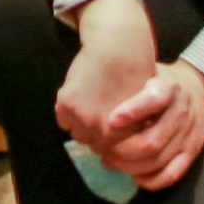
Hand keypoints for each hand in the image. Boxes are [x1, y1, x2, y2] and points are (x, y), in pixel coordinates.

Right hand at [53, 30, 159, 155]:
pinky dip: (67, 113)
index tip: (109, 126)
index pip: (111, 152)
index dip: (110, 142)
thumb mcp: (142, 111)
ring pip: (77, 135)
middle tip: (97, 114)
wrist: (119, 45)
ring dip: (80, 124)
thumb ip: (129, 133)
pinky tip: (78, 97)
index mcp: (124, 135)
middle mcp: (104, 131)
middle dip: (95, 134)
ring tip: (88, 105)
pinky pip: (62, 120)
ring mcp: (84, 119)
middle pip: (93, 145)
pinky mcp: (67, 104)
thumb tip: (114, 157)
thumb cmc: (135, 74)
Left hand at [101, 60, 203, 190]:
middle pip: (151, 140)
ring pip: (158, 159)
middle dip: (121, 150)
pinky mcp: (193, 153)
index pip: (154, 100)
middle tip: (101, 149)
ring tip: (111, 161)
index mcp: (169, 88)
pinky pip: (173, 173)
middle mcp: (181, 112)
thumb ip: (124, 88)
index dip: (132, 111)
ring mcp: (188, 135)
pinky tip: (134, 176)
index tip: (111, 120)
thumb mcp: (145, 72)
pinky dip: (152, 180)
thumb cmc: (158, 81)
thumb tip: (89, 110)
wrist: (200, 89)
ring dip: (130, 166)